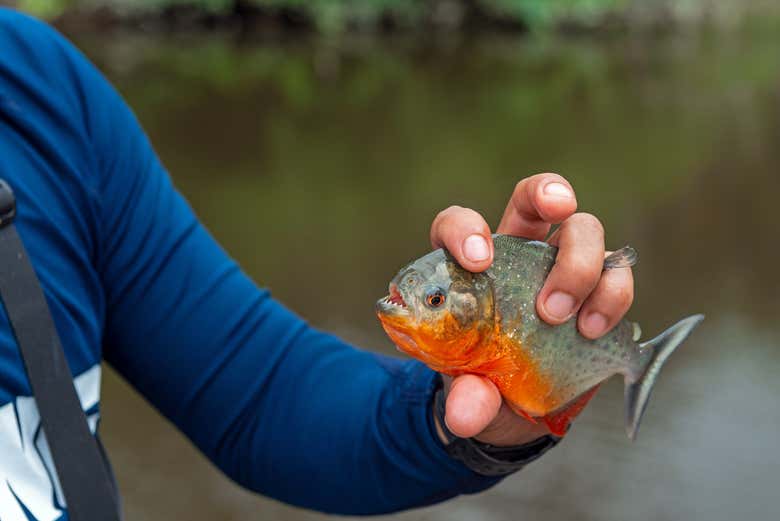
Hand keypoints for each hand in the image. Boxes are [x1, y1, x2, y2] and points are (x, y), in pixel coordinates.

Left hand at [428, 173, 633, 445]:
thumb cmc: (482, 380)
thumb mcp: (468, 391)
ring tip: (560, 317)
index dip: (466, 229)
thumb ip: (466, 398)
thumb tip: (466, 414)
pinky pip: (618, 273)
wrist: (518, 406)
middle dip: (548, 195)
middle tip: (556, 217)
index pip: (458, 224)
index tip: (476, 260)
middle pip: (534, 198)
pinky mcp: (598, 292)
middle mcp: (517, 254)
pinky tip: (592, 329)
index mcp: (471, 267)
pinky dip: (613, 294)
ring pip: (584, 229)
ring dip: (580, 264)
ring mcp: (561, 267)